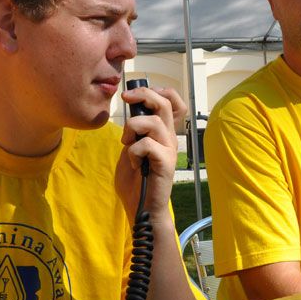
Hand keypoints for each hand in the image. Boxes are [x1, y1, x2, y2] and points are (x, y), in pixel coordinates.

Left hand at [116, 84, 184, 221]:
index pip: (173, 102)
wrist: (141, 208)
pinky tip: (133, 164)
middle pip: (165, 103)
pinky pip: (146, 144)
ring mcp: (169, 150)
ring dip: (132, 128)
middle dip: (144, 95)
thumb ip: (133, 133)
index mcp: (163, 133)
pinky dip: (133, 151)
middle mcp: (170, 138)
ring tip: (126, 143)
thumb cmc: (135, 182)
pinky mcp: (165, 163)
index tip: (135, 95)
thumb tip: (130, 115)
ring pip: (153, 122)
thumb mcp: (130, 150)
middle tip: (126, 99)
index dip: (157, 91)